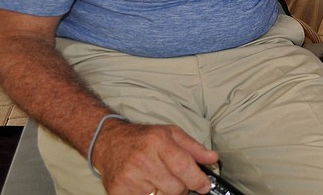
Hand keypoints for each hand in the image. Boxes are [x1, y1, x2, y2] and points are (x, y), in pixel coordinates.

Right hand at [93, 119, 218, 194]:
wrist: (109, 141)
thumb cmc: (144, 138)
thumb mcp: (171, 134)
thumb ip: (194, 147)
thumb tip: (213, 158)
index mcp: (158, 142)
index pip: (184, 167)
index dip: (198, 180)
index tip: (205, 186)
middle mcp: (143, 159)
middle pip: (175, 187)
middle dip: (182, 187)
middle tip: (178, 180)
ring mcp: (129, 177)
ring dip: (166, 192)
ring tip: (161, 180)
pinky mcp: (119, 191)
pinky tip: (148, 186)